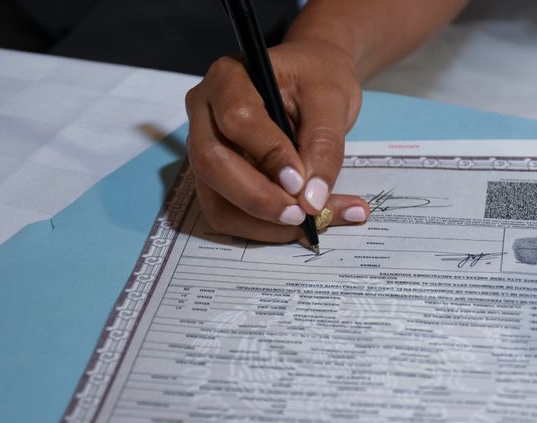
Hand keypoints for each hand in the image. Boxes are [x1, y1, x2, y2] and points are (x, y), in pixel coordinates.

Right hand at [185, 39, 369, 242]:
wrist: (312, 82)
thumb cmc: (317, 81)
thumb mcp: (331, 101)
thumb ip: (323, 146)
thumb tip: (311, 199)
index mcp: (228, 80)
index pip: (237, 121)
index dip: (269, 156)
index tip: (302, 182)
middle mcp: (204, 115)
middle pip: (212, 165)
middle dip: (259, 200)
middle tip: (303, 216)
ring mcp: (205, 151)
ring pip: (216, 201)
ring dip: (264, 224)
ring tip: (314, 223)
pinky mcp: (216, 180)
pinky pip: (229, 215)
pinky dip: (266, 229)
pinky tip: (301, 225)